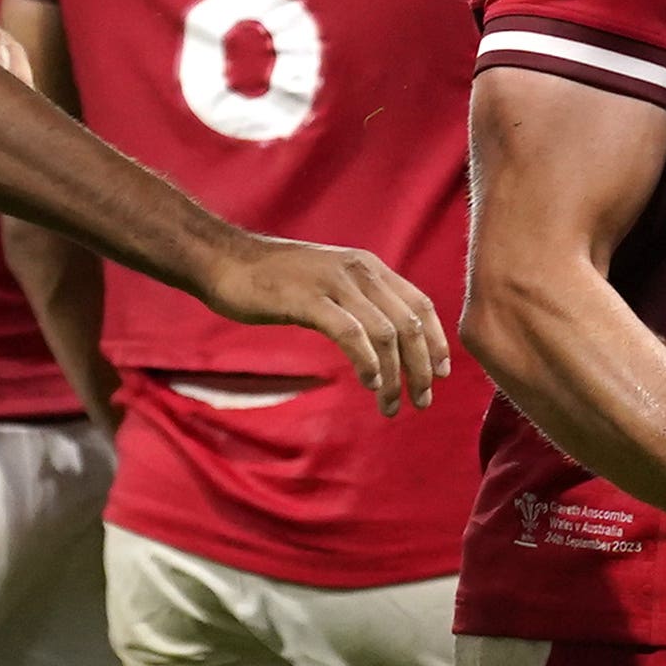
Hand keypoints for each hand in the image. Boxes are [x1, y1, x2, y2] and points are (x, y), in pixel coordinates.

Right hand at [195, 232, 448, 412]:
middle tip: (422, 401)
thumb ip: (357, 301)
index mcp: (368, 267)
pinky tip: (369, 384)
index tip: (442, 373)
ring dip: (396, 376)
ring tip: (391, 405)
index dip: (436, 341)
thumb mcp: (327, 281)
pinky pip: (351, 335)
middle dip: (422, 367)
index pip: (419, 304)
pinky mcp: (309, 300)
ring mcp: (335, 284)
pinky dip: (367, 363)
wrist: (224, 260)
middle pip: (409, 323)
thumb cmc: (272, 278)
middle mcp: (360, 271)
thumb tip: (383, 335)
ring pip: (385, 334)